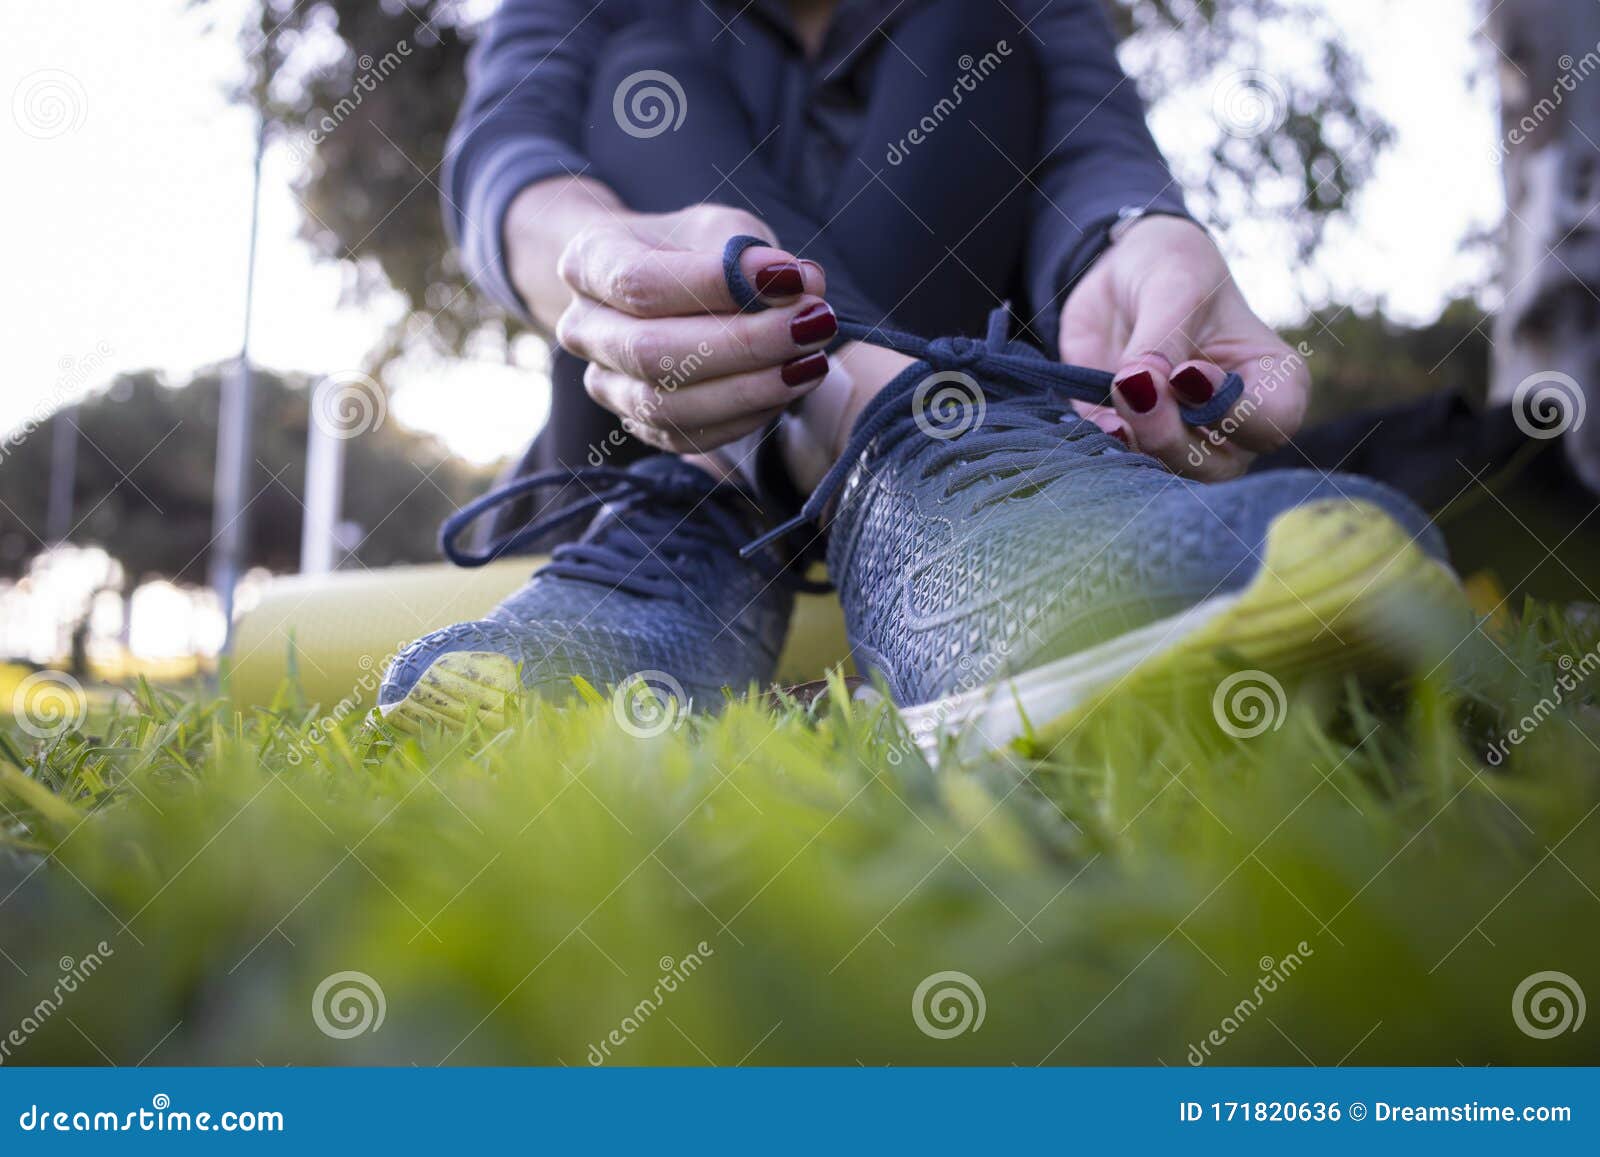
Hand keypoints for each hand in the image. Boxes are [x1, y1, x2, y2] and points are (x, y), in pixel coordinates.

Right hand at [552, 204, 836, 453]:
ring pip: (669, 406)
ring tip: (812, 361)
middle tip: (814, 324)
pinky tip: (790, 387)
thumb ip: (753, 254)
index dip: (715, 285)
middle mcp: (583, 328)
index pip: (640, 283)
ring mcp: (605, 384)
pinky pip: (691, 436)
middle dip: (744, 344)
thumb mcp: (719, 230)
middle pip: (653, 352)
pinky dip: (747, 416)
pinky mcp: (639, 425)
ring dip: (751, 388)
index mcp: (589, 262)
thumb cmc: (690, 251)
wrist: (657, 288)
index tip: (790, 278)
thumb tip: (803, 284)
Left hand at [1058, 216, 1307, 479]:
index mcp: (1270, 382)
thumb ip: (1163, 338)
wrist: (1122, 276)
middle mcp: (1231, 426)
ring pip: (1165, 475)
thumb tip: (1139, 386)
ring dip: (1135, 440)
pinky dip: (1105, 446)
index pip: (1272, 423)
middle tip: (1136, 384)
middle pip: (1214, 466)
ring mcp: (1181, 440)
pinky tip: (1100, 418)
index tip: (1190, 373)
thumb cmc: (1175, 272)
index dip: (1234, 412)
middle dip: (1170, 434)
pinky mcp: (1129, 442)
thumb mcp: (1176, 285)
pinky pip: (1119, 464)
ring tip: (1118, 388)